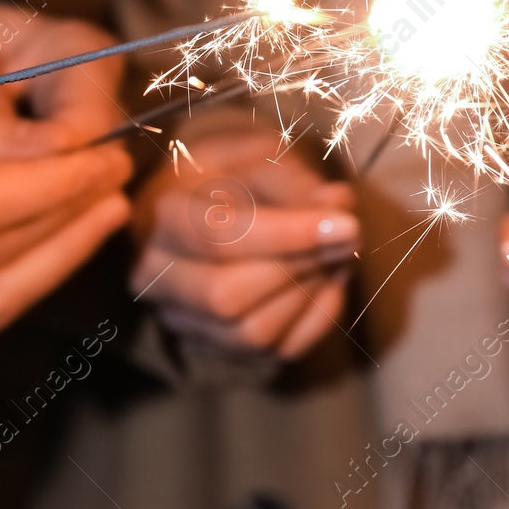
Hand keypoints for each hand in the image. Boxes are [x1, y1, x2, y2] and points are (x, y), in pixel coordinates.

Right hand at [131, 125, 356, 359]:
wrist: (208, 203)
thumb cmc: (235, 173)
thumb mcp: (258, 155)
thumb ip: (294, 180)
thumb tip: (336, 204)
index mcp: (166, 216)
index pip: (221, 236)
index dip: (289, 234)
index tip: (347, 224)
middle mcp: (159, 275)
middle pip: (227, 295)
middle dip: (299, 269)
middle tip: (348, 238)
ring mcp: (183, 317)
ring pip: (251, 332)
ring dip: (308, 296)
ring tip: (336, 257)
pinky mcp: (215, 345)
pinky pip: (274, 352)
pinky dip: (314, 320)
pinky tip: (328, 282)